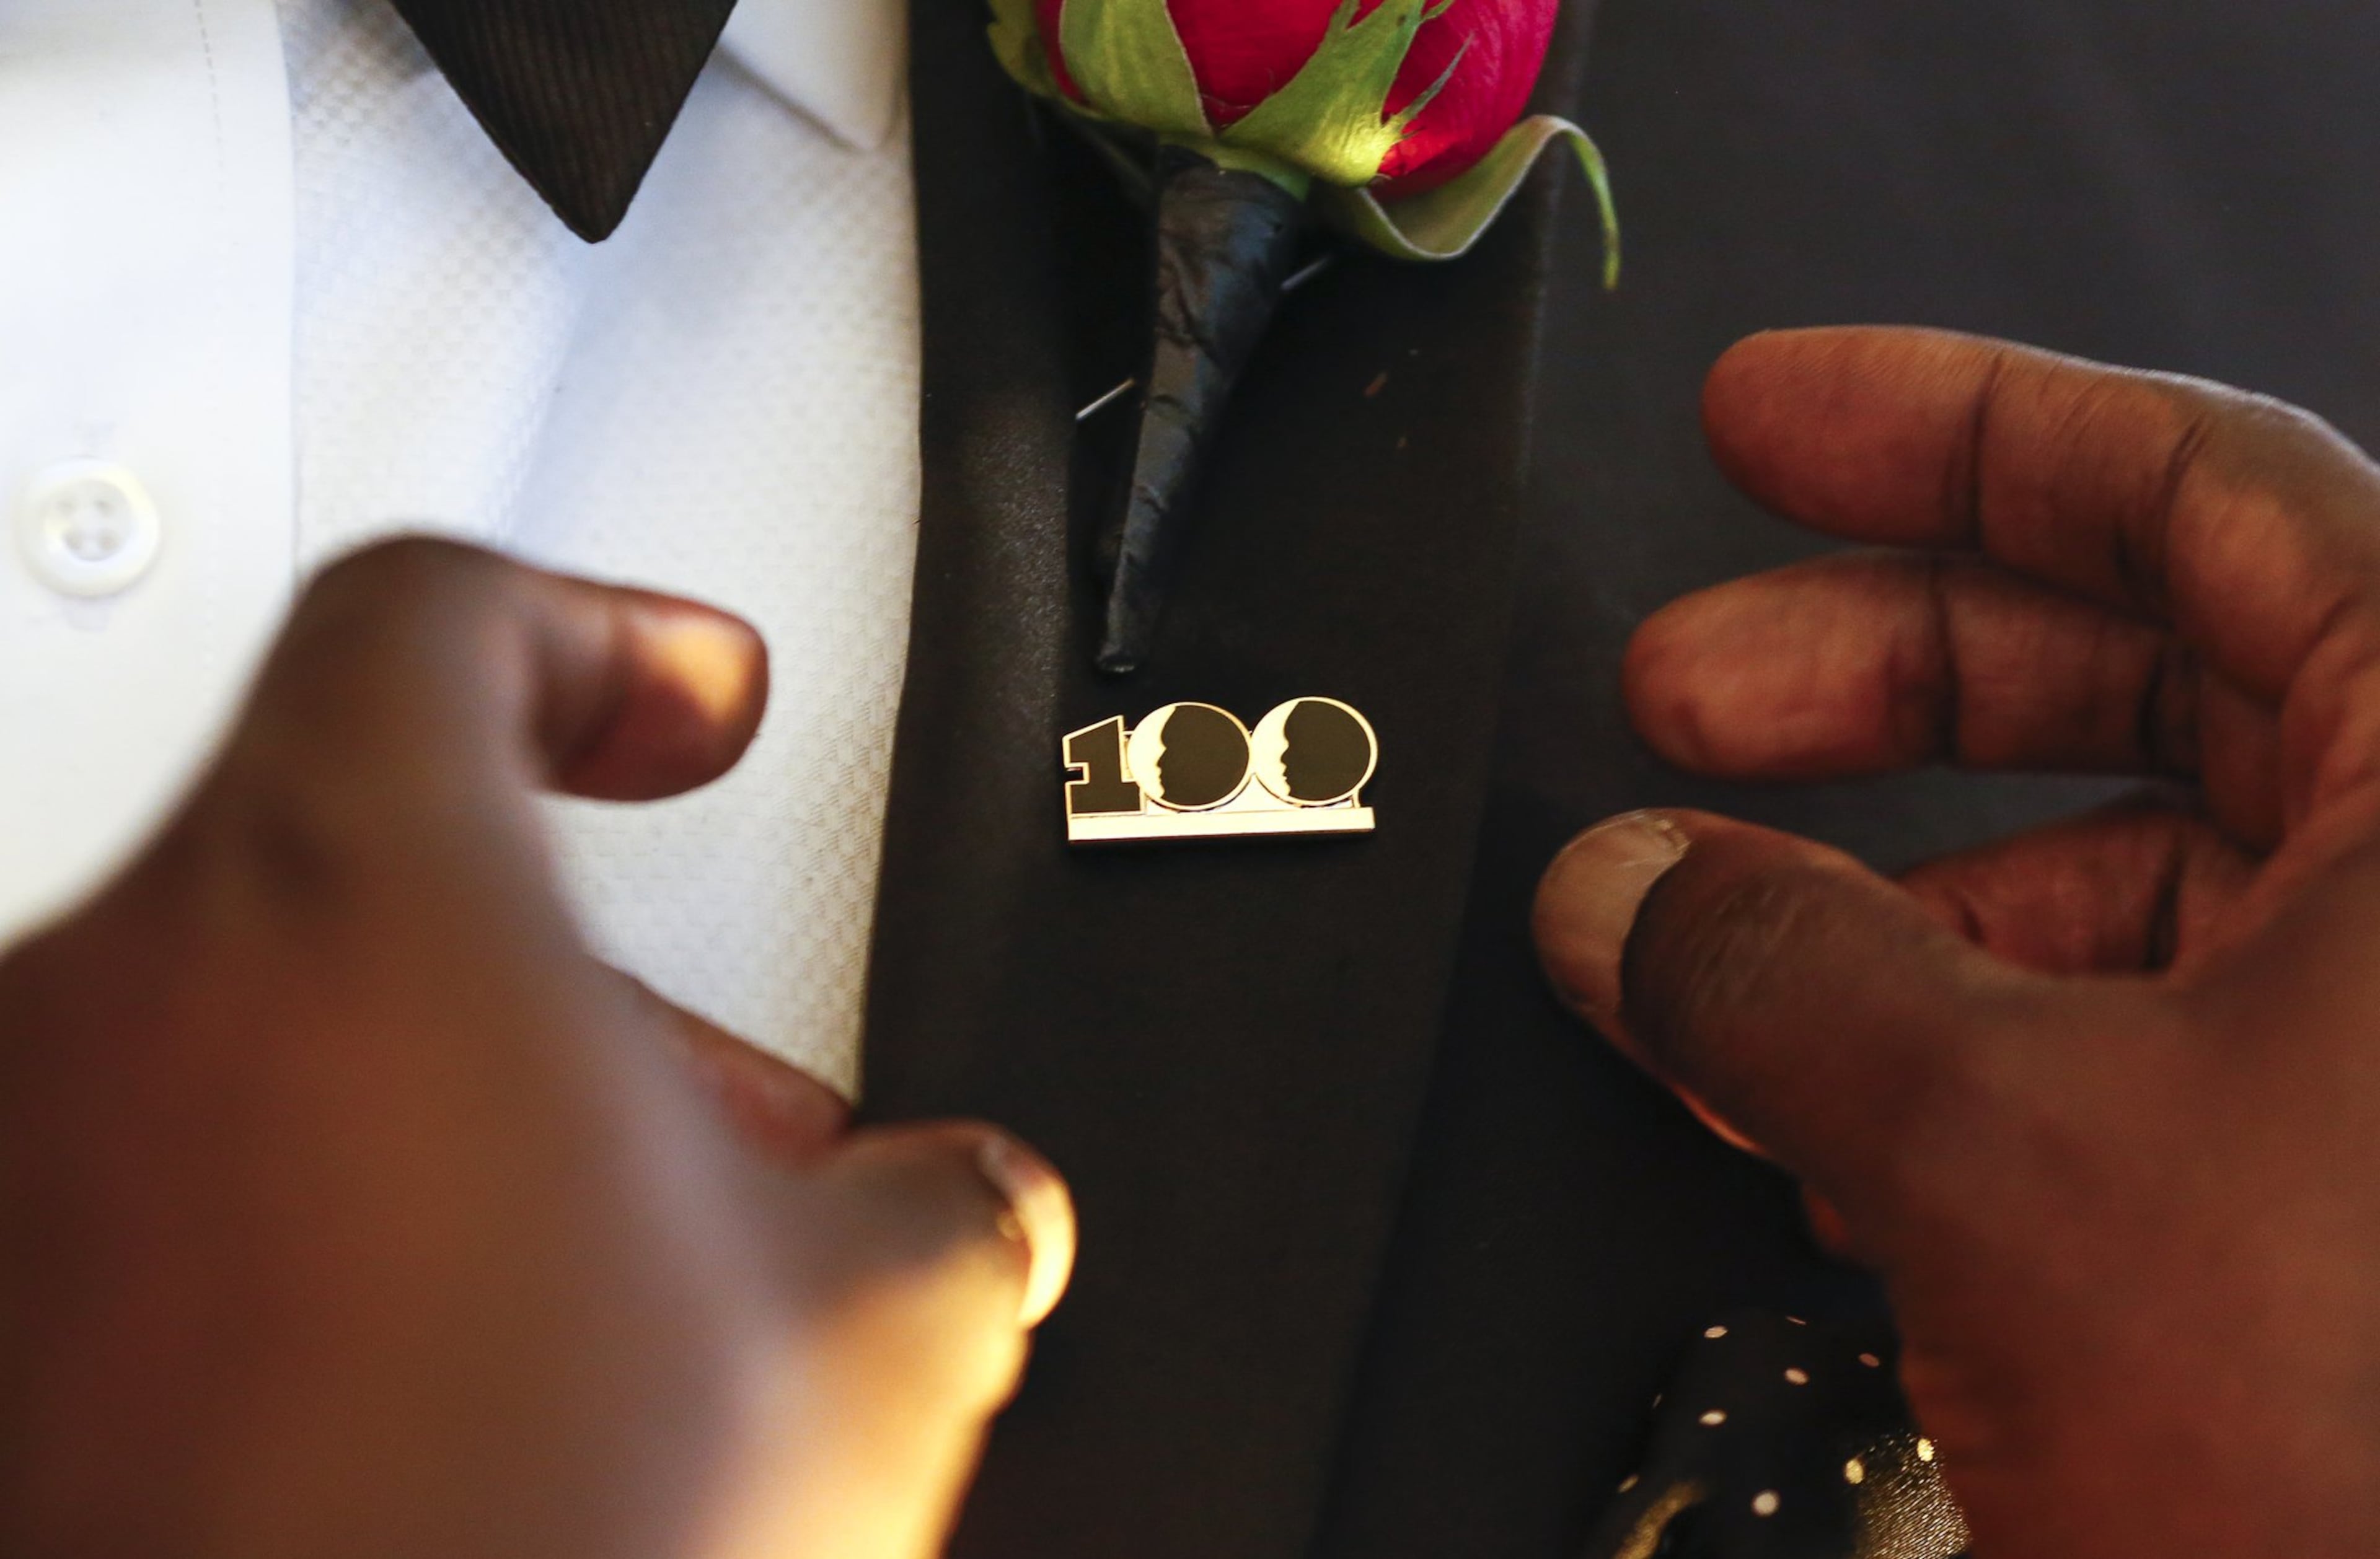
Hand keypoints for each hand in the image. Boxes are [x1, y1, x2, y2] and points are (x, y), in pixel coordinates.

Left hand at [0, 540, 1073, 1558]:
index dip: (604, 634)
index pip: (446, 616)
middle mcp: (122, 1003)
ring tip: (601, 1278)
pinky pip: (158, 1198)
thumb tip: (975, 1212)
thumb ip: (946, 1213)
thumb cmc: (530, 1546)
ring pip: (262, 1038)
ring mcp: (13, 1174)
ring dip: (449, 1105)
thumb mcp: (864, 1343)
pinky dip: (316, 1231)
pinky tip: (452, 1386)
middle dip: (575, 959)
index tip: (693, 694)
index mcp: (362, 900)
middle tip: (708, 1089)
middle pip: (366, 850)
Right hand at [1535, 329, 2379, 1556]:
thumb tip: (1628, 892)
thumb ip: (1775, 973)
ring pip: (2122, 871)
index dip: (1949, 431)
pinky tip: (1815, 1089)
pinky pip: (2129, 1032)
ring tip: (1706, 922)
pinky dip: (1954, 1037)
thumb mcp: (2006, 1146)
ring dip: (1886, 891)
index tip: (1775, 420)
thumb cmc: (2377, 1452)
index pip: (2195, 489)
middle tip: (1692, 677)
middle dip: (1877, 669)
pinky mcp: (2351, 1187)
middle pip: (2144, 669)